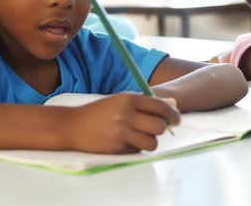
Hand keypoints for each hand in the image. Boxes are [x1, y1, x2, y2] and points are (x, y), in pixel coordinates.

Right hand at [63, 93, 179, 153]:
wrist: (73, 125)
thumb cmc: (99, 112)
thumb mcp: (120, 100)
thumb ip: (144, 103)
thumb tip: (171, 105)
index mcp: (128, 99)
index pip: (160, 107)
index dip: (172, 114)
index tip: (177, 120)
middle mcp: (126, 115)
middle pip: (159, 126)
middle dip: (161, 129)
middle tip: (155, 129)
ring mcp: (121, 133)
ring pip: (152, 142)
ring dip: (150, 141)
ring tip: (142, 137)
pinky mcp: (117, 148)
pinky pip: (138, 151)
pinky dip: (137, 147)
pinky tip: (127, 141)